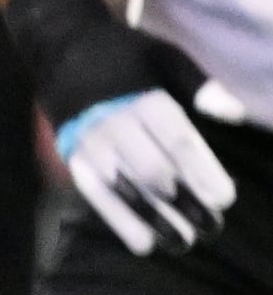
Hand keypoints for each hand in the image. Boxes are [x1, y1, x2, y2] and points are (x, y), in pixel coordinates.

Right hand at [4, 0, 240, 254]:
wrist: (59, 50)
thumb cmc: (124, 55)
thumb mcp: (165, 56)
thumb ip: (199, 87)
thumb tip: (235, 115)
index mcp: (142, 98)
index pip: (178, 142)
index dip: (202, 172)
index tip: (226, 198)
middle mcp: (114, 124)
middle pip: (154, 172)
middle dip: (184, 203)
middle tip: (212, 227)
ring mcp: (89, 145)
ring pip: (126, 190)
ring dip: (155, 220)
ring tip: (183, 243)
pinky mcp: (73, 159)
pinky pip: (97, 196)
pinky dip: (119, 222)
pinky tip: (143, 244)